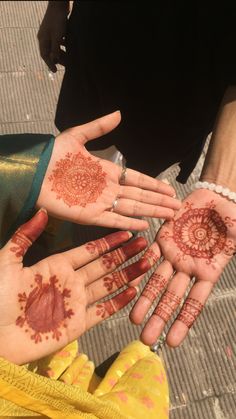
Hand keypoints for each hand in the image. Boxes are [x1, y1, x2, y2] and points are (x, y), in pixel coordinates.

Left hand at [0, 209, 154, 364]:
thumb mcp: (7, 261)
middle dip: (126, 255)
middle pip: (104, 266)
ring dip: (128, 274)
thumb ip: (25, 236)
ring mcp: (75, 303)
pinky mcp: (77, 325)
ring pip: (108, 285)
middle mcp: (70, 282)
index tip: (127, 234)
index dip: (109, 242)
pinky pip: (102, 311)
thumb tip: (41, 210)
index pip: (89, 251)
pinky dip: (119, 302)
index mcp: (56, 265)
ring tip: (148, 263)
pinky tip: (134, 290)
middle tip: (146, 245)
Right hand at [37, 2, 68, 71]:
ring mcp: (50, 33)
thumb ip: (55, 49)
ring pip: (56, 47)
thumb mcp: (57, 37)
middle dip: (58, 59)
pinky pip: (59, 41)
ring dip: (62, 53)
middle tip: (66, 66)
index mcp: (42, 39)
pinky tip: (70, 47)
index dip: (49, 64)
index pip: (44, 55)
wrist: (59, 4)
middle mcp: (45, 37)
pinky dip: (64, 46)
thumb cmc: (57, 20)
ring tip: (70, 59)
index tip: (55, 71)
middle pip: (51, 52)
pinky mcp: (56, 29)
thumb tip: (54, 60)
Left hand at [37, 112, 180, 230]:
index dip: (154, 184)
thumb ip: (98, 127)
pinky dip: (128, 223)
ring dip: (151, 212)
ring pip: (131, 208)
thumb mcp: (76, 136)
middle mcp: (107, 189)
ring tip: (169, 216)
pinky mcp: (88, 216)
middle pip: (140, 196)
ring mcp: (100, 203)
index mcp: (107, 171)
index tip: (170, 190)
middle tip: (178, 207)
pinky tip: (144, 225)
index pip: (137, 179)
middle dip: (159, 201)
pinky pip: (112, 221)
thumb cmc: (53, 155)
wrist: (33, 173)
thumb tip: (119, 113)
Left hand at [130, 189, 235, 345]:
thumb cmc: (231, 218)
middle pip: (171, 297)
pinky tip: (129, 283)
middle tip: (145, 338)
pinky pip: (149, 254)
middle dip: (158, 317)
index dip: (183, 322)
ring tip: (132, 319)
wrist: (214, 199)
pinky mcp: (163, 239)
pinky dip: (140, 268)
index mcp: (207, 272)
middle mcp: (188, 268)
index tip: (172, 342)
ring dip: (145, 299)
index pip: (194, 302)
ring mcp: (174, 255)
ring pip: (157, 281)